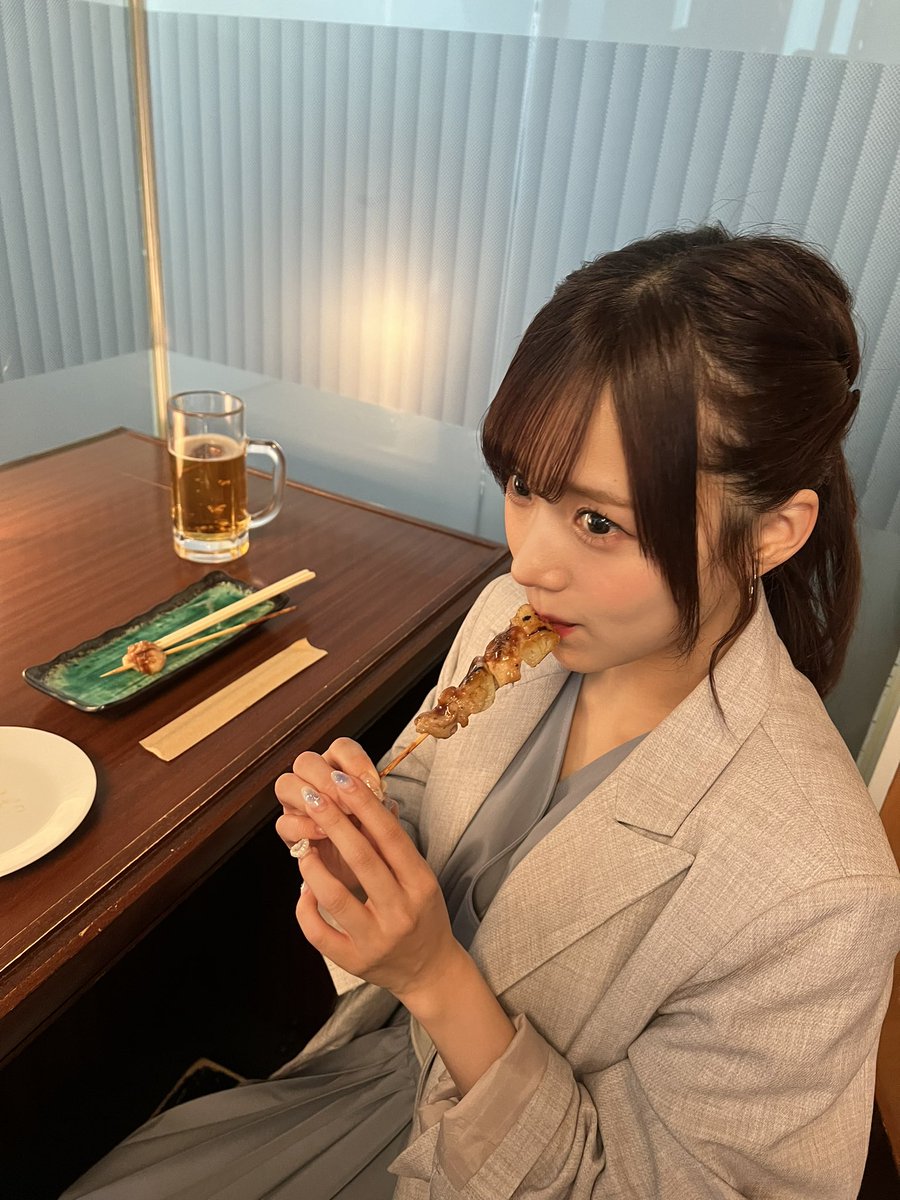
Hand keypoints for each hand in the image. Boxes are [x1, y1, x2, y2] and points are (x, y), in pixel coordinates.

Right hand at [275, 738, 396, 895]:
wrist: (361, 872)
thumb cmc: (373, 838)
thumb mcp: (382, 821)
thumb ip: (380, 807)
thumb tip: (384, 798)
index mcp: (338, 768)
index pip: (340, 748)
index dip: (355, 761)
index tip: (375, 785)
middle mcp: (313, 781)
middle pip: (306, 761)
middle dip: (329, 779)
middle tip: (352, 803)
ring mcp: (296, 804)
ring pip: (286, 784)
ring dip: (313, 798)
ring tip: (338, 816)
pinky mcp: (288, 831)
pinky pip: (284, 822)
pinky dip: (305, 826)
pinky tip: (325, 833)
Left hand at [290, 763, 458, 1003]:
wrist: (430, 970)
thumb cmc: (423, 912)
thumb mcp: (420, 877)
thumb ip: (395, 845)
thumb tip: (372, 800)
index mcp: (420, 884)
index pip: (390, 837)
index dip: (365, 806)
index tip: (343, 780)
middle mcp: (400, 912)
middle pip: (362, 859)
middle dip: (334, 822)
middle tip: (312, 796)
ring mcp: (376, 940)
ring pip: (335, 897)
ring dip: (313, 866)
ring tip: (303, 846)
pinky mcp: (354, 961)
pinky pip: (320, 933)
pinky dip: (306, 908)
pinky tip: (304, 889)